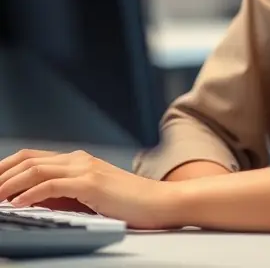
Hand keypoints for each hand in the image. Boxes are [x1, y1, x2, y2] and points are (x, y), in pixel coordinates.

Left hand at [0, 149, 178, 230]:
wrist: (160, 203)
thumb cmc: (128, 204)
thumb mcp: (89, 198)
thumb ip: (64, 195)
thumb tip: (32, 200)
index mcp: (78, 161)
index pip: (32, 157)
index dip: (7, 168)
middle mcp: (79, 159)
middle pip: (28, 159)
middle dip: (1, 174)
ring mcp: (85, 169)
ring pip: (36, 170)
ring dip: (8, 184)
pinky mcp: (91, 183)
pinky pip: (52, 185)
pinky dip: (30, 194)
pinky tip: (16, 204)